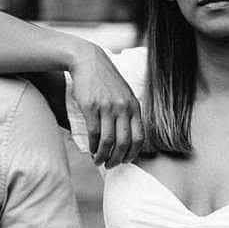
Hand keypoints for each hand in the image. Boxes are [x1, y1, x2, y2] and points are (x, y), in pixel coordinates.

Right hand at [70, 45, 144, 165]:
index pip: (139, 137)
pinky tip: (91, 150)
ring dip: (103, 156)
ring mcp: (107, 107)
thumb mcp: (124, 95)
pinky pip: (94, 133)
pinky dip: (92, 146)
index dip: (133, 153)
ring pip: (108, 141)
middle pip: (124, 142)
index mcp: (134, 106)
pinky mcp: (91, 107)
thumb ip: (128, 113)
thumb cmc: (106, 81)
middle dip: (118, 159)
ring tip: (99, 161)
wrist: (89, 62)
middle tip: (111, 166)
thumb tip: (126, 138)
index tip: (126, 161)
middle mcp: (123, 108)